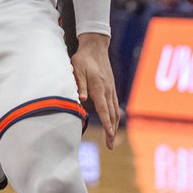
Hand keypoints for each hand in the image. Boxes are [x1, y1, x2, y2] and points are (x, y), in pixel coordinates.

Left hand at [72, 34, 119, 149]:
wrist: (95, 47)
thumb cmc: (83, 58)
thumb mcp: (77, 69)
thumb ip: (79, 84)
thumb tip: (81, 100)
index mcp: (99, 87)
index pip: (104, 109)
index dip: (106, 123)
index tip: (109, 135)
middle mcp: (107, 90)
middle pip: (112, 114)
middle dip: (111, 130)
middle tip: (109, 145)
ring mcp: (111, 89)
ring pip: (115, 111)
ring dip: (114, 125)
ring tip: (111, 139)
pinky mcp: (111, 88)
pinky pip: (115, 105)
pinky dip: (115, 116)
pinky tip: (114, 123)